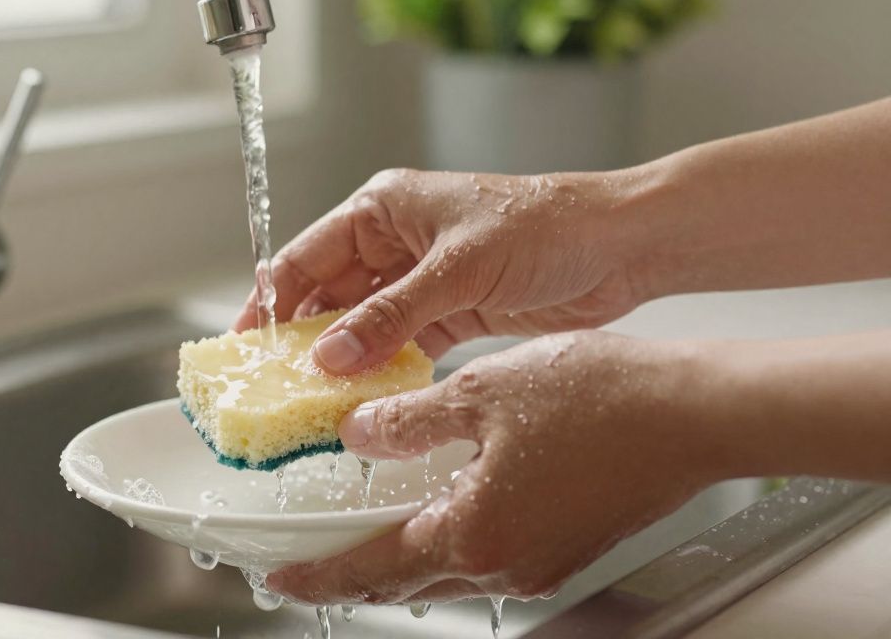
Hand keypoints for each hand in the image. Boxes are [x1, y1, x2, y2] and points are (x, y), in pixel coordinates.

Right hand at [233, 168, 647, 373]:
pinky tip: (365, 398)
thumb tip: (328, 354)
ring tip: (312, 399)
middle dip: (304, 336)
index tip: (247, 341)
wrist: (621, 246)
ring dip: (343, 358)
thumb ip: (389, 316)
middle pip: (329, 294)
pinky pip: (400, 345)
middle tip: (274, 383)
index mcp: (384, 209)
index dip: (272, 298)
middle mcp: (395, 242)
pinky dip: (384, 369)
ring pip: (362, 324)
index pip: (308, 255)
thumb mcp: (457, 271)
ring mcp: (422, 280)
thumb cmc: (546, 227)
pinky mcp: (450, 312)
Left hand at [267, 331, 713, 604]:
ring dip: (400, 557)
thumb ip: (409, 422)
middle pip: (406, 581)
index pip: (371, 571)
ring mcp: (540, 562)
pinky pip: (486, 554)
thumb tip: (360, 433)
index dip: (317, 577)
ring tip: (364, 530)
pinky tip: (439, 503)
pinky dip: (448, 539)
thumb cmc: (603, 400)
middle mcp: (505, 565)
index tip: (279, 579)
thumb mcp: (481, 394)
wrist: (696, 413)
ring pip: (448, 571)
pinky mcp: (565, 547)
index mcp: (474, 536)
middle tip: (310, 561)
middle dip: (352, 575)